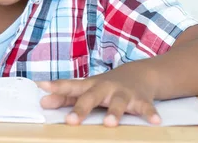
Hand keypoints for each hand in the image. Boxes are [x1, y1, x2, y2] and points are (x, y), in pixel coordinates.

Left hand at [37, 63, 160, 126]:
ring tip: (110, 124)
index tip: (42, 87)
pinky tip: (155, 121)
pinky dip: (150, 113)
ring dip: (115, 112)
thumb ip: (65, 97)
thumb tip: (42, 102)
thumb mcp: (86, 89)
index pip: (70, 86)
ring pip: (119, 102)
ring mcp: (124, 93)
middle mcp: (106, 87)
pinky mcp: (141, 99)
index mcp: (90, 86)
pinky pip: (146, 107)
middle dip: (82, 108)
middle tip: (71, 120)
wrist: (139, 73)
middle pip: (92, 96)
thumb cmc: (106, 86)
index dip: (56, 87)